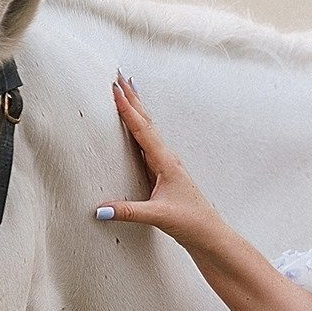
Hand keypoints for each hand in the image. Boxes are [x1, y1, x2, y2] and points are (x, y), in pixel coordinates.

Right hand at [101, 76, 227, 251]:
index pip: (143, 129)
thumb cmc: (191, 223)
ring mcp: (167, 164)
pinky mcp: (165, 173)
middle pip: (147, 121)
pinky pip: (148, 143)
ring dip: (137, 109)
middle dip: (133, 98)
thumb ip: (129, 212)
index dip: (127, 109)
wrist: (210, 234)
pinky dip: (139, 128)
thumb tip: (101, 210)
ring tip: (126, 91)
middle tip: (119, 76)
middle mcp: (167, 158)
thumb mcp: (158, 216)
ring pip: (148, 129)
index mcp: (167, 162)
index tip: (115, 88)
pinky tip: (135, 127)